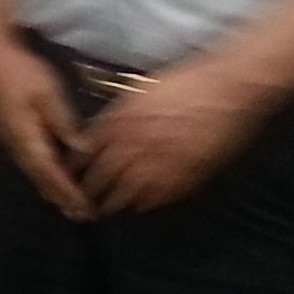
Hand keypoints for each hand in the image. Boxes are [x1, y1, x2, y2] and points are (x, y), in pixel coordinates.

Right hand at [0, 39, 88, 219]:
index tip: (83, 207)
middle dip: (60, 197)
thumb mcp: (47, 92)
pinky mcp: (12, 132)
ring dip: (52, 189)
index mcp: (26, 136)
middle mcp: (17, 144)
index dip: (67, 191)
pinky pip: (31, 162)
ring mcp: (12, 139)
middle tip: (81, 216)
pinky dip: (45, 175)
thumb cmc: (18, 71)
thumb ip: (63, 122)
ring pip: (34, 172)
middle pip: (41, 178)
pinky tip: (52, 178)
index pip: (50, 171)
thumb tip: (81, 149)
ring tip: (69, 205)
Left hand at [78, 57, 283, 215]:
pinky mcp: (188, 174)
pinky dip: (146, 203)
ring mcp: (164, 162)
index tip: (64, 176)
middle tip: (77, 204)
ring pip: (128, 192)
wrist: (229, 87)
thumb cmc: (188, 81)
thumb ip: (120, 113)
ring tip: (101, 212)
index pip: (89, 149)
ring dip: (113, 202)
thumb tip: (101, 130)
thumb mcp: (142, 90)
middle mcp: (139, 143)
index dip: (74, 165)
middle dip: (87, 192)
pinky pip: (160, 197)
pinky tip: (139, 206)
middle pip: (103, 176)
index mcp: (125, 120)